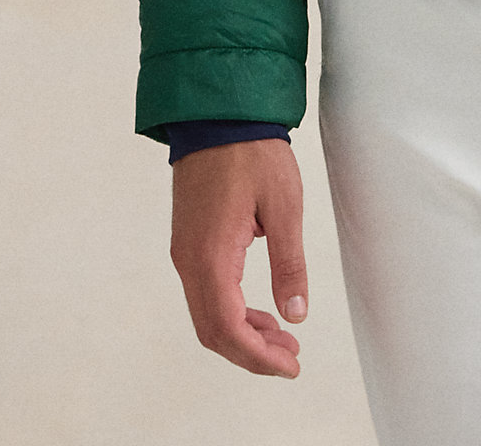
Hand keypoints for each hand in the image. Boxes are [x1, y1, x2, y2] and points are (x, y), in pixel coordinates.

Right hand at [170, 138, 307, 376]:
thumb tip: (296, 314)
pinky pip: (206, 293)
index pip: (229, 330)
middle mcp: (189, 261)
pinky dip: (231, 312)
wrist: (218, 113)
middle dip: (252, 353)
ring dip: (242, 334)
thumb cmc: (253, 153)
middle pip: (213, 331)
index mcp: (211, 257)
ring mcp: (184, 252)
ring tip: (282, 337)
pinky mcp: (188, 241)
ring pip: (207, 314)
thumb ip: (289, 264)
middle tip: (291, 357)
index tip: (291, 366)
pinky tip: (260, 310)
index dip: (259, 357)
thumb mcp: (284, 206)